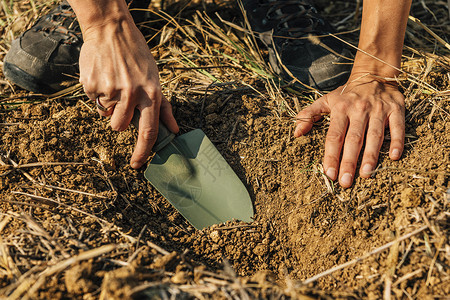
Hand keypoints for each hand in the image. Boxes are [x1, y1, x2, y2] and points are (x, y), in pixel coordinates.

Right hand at [79, 18, 177, 168]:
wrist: (111, 30)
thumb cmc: (137, 57)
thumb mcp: (156, 79)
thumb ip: (164, 107)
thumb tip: (175, 130)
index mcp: (151, 93)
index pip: (149, 131)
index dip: (143, 152)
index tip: (137, 165)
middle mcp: (132, 93)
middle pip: (120, 127)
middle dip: (119, 120)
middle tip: (122, 99)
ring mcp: (111, 89)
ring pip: (105, 115)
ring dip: (108, 106)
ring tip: (113, 84)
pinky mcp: (92, 84)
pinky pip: (93, 100)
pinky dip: (97, 92)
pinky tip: (104, 75)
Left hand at [294, 75, 404, 187]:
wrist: (374, 74)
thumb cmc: (347, 94)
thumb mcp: (326, 100)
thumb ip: (309, 115)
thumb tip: (296, 133)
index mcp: (340, 109)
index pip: (334, 136)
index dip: (331, 155)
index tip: (329, 174)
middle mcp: (359, 110)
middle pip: (353, 139)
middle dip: (348, 162)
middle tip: (345, 182)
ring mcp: (378, 110)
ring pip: (374, 135)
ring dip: (370, 156)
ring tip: (366, 175)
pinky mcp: (396, 109)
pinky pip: (397, 127)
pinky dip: (397, 141)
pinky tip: (394, 157)